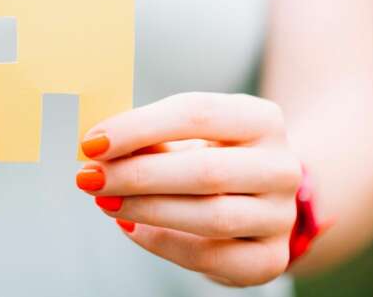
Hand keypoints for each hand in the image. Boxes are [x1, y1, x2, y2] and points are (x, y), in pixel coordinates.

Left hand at [75, 92, 301, 286]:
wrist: (258, 199)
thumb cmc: (209, 155)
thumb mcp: (187, 136)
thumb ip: (150, 138)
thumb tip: (97, 145)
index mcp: (262, 119)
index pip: (197, 113)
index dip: (139, 127)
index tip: (92, 142)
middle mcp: (282, 166)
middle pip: (207, 171)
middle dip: (138, 175)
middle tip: (89, 177)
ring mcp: (281, 216)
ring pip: (212, 216)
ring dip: (147, 209)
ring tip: (105, 202)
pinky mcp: (270, 259)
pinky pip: (211, 256)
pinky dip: (164, 242)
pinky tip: (131, 227)